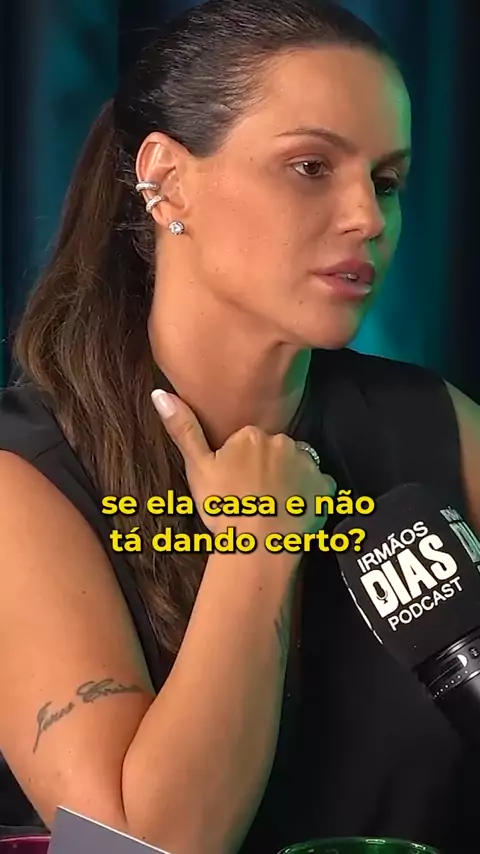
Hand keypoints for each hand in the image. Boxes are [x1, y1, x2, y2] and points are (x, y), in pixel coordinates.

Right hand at [152, 390, 335, 537]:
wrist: (257, 547)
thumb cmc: (225, 509)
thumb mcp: (197, 468)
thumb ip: (183, 429)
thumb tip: (160, 394)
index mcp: (252, 434)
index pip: (249, 440)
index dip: (242, 463)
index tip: (236, 483)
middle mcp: (284, 442)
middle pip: (276, 450)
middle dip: (268, 468)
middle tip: (254, 496)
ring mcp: (308, 464)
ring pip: (298, 465)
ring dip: (291, 480)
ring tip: (274, 506)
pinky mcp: (325, 487)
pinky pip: (319, 486)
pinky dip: (310, 497)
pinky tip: (294, 512)